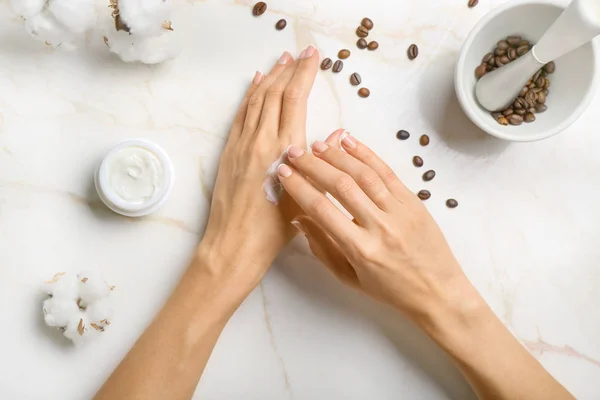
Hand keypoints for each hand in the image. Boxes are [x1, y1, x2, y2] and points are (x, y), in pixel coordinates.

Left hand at [198, 46, 318, 288]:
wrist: (233, 246)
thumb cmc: (272, 231)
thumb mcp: (306, 196)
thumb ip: (319, 163)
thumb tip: (335, 136)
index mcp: (284, 150)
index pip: (295, 98)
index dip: (305, 73)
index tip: (313, 56)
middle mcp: (261, 140)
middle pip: (276, 92)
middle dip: (290, 68)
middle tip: (301, 52)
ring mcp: (242, 144)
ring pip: (257, 99)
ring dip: (270, 77)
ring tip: (281, 60)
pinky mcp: (229, 152)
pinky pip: (241, 114)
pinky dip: (249, 95)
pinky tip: (255, 83)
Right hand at [277, 131, 477, 325]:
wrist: (438, 291)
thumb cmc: (391, 289)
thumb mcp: (350, 278)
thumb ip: (323, 248)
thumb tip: (299, 218)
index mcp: (361, 250)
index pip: (322, 209)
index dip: (299, 187)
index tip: (283, 173)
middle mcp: (380, 226)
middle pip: (340, 186)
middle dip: (313, 165)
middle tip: (294, 152)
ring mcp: (399, 211)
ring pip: (363, 174)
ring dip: (337, 156)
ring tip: (317, 145)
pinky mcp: (414, 201)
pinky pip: (387, 173)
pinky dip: (367, 155)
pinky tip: (349, 142)